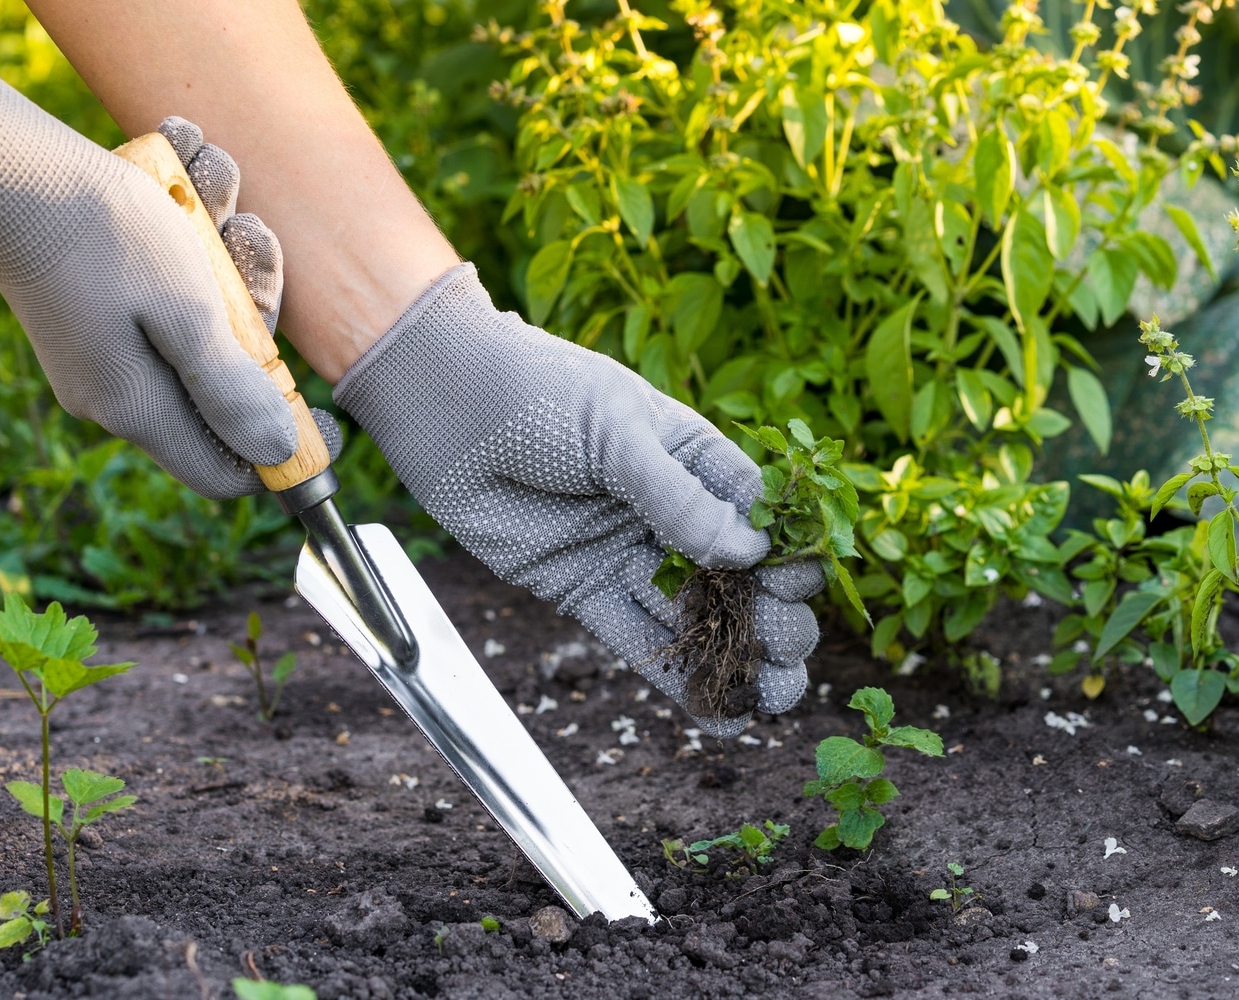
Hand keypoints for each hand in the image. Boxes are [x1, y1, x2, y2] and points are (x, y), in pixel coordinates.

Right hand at [0, 14, 316, 498]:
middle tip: (252, 233)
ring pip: (202, 308)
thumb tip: (277, 454)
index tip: (331, 415)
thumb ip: (235, 389)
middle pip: (227, 379)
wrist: (1, 155)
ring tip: (210, 173)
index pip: (224, 471)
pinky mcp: (100, 297)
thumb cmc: (100, 233)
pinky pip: (165, 275)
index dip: (283, 450)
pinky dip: (186, 220)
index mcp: (138, 408)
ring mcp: (108, 340)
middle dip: (256, 302)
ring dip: (224, 240)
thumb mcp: (188, 315)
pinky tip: (183, 160)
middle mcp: (120, 386)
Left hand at [335, 265, 822, 736]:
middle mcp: (667, 511)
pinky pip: (637, 641)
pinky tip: (718, 714)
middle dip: (770, 616)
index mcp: (693, 459)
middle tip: (788, 649)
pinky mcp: (583, 590)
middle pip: (736, 575)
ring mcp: (626, 553)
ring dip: (736, 657)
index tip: (794, 585)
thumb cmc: (538, 391)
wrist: (443, 403)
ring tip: (778, 698)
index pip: (759, 515)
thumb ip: (677, 497)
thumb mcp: (617, 431)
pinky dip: (675, 679)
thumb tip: (748, 554)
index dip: (783, 554)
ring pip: (693, 614)